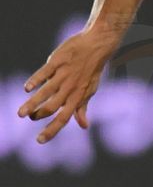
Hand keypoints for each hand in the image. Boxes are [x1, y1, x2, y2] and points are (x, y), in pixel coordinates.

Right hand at [17, 28, 117, 142]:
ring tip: (21, 113)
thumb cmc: (91, 70)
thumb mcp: (89, 90)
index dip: (52, 130)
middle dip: (39, 115)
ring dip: (33, 103)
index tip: (39, 140)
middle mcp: (70, 87)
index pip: (64, 118)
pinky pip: (45, 72)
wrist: (97, 45)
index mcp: (77, 97)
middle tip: (29, 117)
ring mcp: (63, 74)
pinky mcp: (58, 60)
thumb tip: (84, 126)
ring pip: (46, 91)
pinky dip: (36, 80)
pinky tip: (27, 88)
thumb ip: (82, 108)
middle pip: (53, 106)